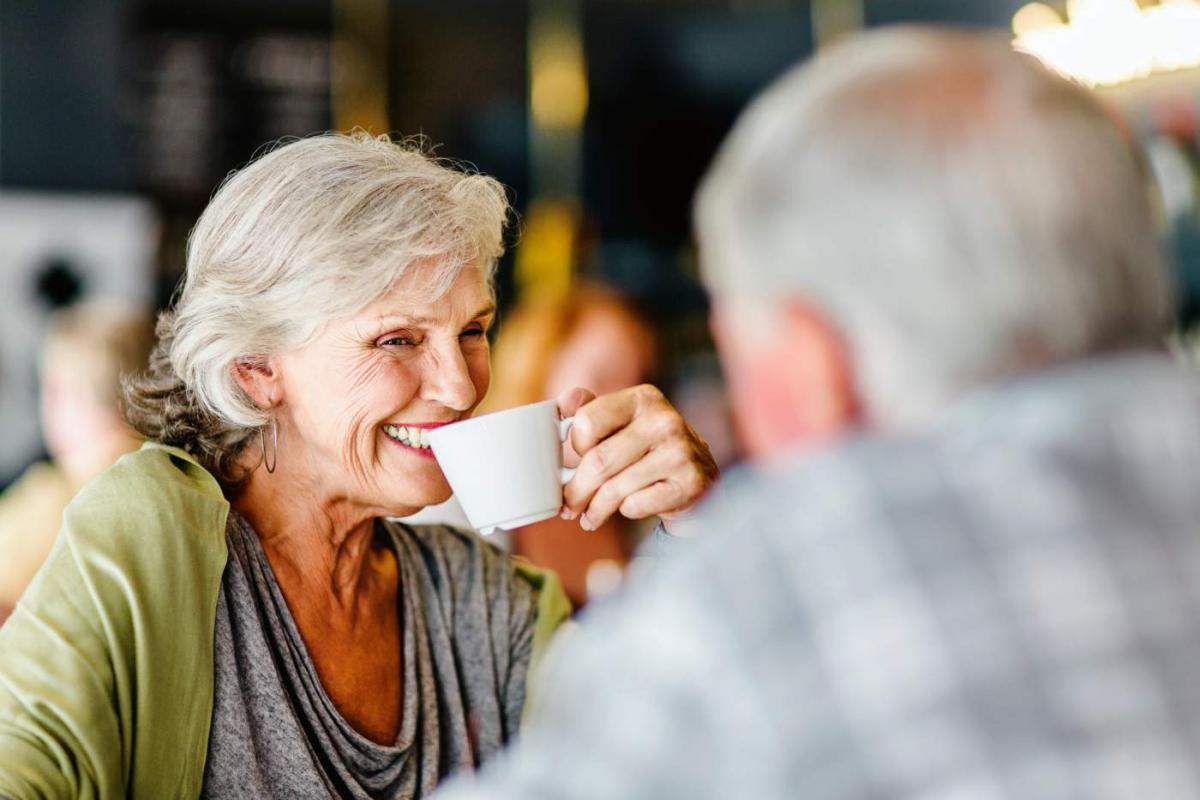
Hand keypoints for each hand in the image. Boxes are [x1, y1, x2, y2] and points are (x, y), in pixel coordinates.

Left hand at [557, 385, 718, 530]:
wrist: (696, 476)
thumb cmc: (648, 449)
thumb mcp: (622, 422)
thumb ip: (590, 409)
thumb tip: (562, 402)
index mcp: (643, 398)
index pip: (588, 421)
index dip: (575, 445)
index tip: (575, 459)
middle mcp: (664, 420)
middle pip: (598, 461)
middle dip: (577, 490)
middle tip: (568, 506)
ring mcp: (680, 452)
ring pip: (615, 488)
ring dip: (596, 509)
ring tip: (590, 516)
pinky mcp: (689, 483)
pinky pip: (636, 505)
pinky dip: (626, 511)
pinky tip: (628, 509)